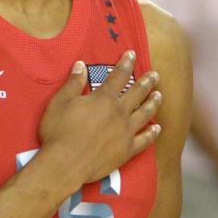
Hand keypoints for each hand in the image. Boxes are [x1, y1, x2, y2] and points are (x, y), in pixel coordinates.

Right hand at [37, 50, 162, 188]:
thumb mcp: (60, 102)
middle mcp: (119, 112)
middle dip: (147, 81)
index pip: (118, 75)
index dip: (126, 63)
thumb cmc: (58, 132)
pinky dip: (152, 134)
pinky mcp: (127, 150)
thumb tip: (81, 65)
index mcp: (103, 98)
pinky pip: (145, 140)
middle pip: (137, 92)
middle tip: (155, 75)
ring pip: (145, 113)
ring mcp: (125, 132)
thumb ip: (73, 83)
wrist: (65, 164)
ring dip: (153, 103)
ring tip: (159, 95)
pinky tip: (157, 129)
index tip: (133, 54)